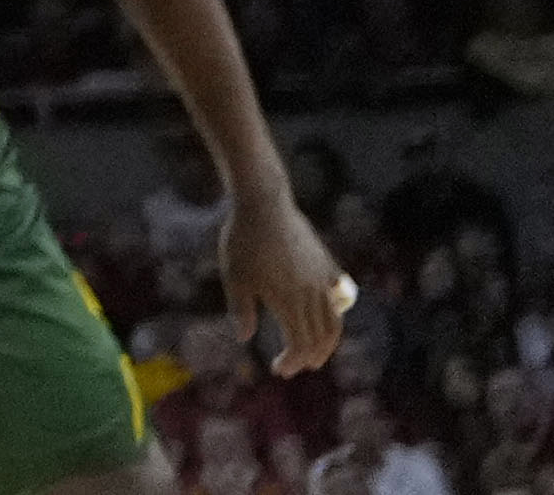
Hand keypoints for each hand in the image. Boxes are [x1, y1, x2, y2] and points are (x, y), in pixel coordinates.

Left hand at [222, 186, 348, 373]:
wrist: (264, 203)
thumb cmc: (243, 240)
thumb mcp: (235, 276)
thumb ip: (241, 309)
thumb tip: (243, 338)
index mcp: (289, 301)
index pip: (299, 344)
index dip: (292, 361)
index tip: (279, 370)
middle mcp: (312, 294)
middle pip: (320, 337)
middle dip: (310, 357)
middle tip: (297, 366)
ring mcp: (322, 280)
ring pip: (334, 322)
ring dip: (327, 343)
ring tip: (316, 353)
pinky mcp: (327, 265)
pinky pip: (338, 298)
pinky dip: (335, 316)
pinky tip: (326, 318)